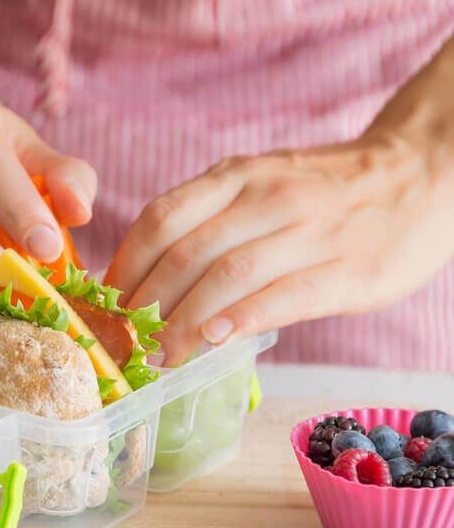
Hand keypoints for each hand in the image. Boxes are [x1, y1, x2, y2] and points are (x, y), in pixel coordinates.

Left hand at [106, 134, 453, 365]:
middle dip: (145, 305)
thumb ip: (210, 218)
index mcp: (236, 176)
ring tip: (158, 355)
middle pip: (185, 254)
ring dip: (182, 323)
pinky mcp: (348, 268)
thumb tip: (149, 277)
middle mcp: (266, 196)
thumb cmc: (325, 190)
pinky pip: (284, 296)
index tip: (108, 305)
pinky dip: (239, 320)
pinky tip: (211, 342)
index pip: (161, 219)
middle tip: (125, 341)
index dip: (126, 267)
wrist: (419, 172)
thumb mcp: (260, 181)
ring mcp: (309, 230)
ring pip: (227, 277)